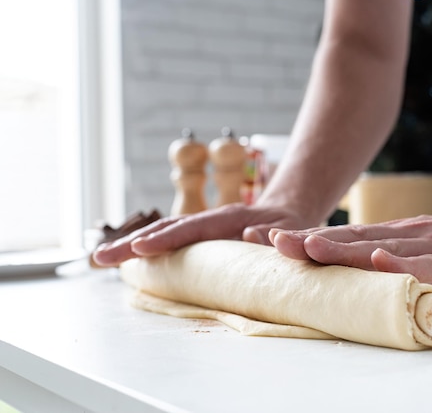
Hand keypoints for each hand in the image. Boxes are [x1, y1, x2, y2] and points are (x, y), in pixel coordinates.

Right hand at [92, 203, 310, 266]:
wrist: (289, 210)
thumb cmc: (292, 224)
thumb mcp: (293, 229)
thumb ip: (275, 234)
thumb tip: (251, 234)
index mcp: (231, 218)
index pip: (193, 227)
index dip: (166, 239)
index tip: (138, 250)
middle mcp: (212, 219)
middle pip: (167, 228)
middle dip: (132, 243)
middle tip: (99, 258)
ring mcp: (203, 225)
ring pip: (163, 233)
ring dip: (132, 246)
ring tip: (101, 259)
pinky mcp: (200, 234)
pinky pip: (170, 239)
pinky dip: (147, 248)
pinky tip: (127, 260)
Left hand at [269, 206, 431, 295]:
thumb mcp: (418, 251)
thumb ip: (389, 257)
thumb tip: (354, 267)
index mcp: (391, 237)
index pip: (342, 239)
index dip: (306, 240)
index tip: (269, 242)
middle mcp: (402, 236)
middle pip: (350, 240)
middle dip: (309, 241)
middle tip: (270, 241)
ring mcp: (428, 246)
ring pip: (379, 248)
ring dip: (343, 248)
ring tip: (309, 246)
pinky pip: (425, 264)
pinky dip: (401, 262)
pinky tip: (379, 261)